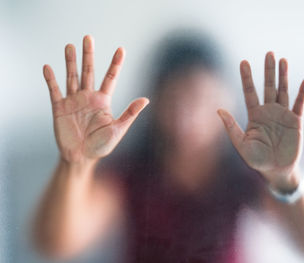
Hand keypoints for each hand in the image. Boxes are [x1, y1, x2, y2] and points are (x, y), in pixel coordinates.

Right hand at [43, 35, 148, 163]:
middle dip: (89, 55)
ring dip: (70, 62)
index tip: (121, 49)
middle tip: (89, 38)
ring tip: (70, 46)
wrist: (81, 158)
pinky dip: (51, 79)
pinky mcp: (59, 108)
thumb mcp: (118, 130)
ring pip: (72, 77)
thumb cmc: (101, 146)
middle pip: (89, 72)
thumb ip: (130, 113)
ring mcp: (73, 101)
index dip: (116, 64)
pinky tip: (48, 67)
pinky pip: (54, 91)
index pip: (110, 78)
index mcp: (103, 101)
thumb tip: (146, 99)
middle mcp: (88, 97)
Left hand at [217, 52, 303, 191]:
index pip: (249, 92)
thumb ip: (231, 127)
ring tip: (283, 60)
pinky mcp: (295, 121)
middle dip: (268, 70)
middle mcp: (269, 111)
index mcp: (255, 115)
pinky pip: (299, 104)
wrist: (276, 170)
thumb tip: (218, 110)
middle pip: (268, 86)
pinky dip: (302, 93)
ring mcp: (283, 115)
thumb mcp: (241, 144)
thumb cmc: (257, 159)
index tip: (243, 62)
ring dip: (283, 76)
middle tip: (269, 53)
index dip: (247, 77)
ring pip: (283, 91)